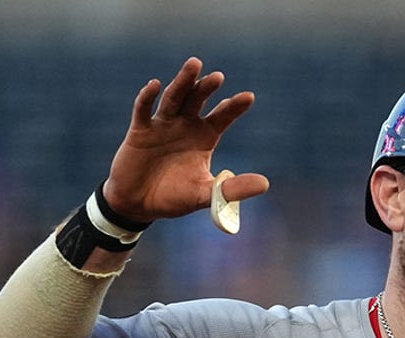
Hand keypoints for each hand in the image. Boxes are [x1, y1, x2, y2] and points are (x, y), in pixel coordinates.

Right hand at [102, 58, 269, 221]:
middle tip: (218, 77)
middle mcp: (185, 125)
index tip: (249, 97)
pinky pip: (143, 110)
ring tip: (194, 65)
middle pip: (198, 100)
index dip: (234, 107)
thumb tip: (265, 184)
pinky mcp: (140, 130)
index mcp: (204, 137)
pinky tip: (155, 84)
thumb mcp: (206, 195)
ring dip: (183, 82)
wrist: (139, 205)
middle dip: (207, 88)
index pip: (222, 117)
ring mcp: (162, 125)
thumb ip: (232, 189)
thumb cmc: (174, 197)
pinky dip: (148, 97)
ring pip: (174, 98)